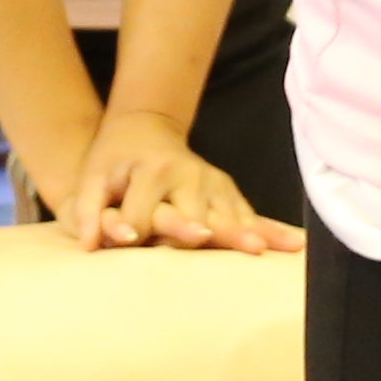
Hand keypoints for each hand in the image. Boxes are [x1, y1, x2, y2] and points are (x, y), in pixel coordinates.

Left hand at [56, 107, 304, 255]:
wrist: (143, 129)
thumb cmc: (112, 162)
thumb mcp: (92, 179)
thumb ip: (87, 211)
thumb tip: (93, 245)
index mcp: (154, 172)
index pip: (146, 214)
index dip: (136, 230)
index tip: (134, 244)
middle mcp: (190, 176)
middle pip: (198, 217)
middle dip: (208, 235)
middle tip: (229, 250)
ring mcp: (215, 182)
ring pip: (229, 216)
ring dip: (246, 234)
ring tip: (261, 250)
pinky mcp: (229, 191)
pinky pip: (250, 215)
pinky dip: (271, 230)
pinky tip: (293, 244)